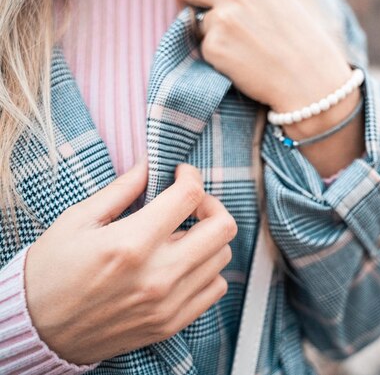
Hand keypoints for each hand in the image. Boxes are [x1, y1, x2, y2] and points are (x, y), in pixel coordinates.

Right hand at [25, 161, 236, 364]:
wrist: (39, 331)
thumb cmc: (52, 272)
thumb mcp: (78, 221)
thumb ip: (121, 190)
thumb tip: (150, 165)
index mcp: (131, 243)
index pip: (189, 196)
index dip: (191, 176)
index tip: (181, 174)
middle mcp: (157, 275)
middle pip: (223, 227)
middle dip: (211, 204)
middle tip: (191, 203)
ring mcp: (168, 303)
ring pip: (222, 256)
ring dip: (209, 238)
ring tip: (181, 236)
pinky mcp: (172, 323)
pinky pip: (216, 288)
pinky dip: (208, 270)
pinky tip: (185, 264)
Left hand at [173, 0, 352, 112]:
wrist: (312, 84)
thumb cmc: (304, 49)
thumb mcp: (281, 3)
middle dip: (186, 1)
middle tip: (202, 22)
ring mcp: (223, 19)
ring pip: (197, 24)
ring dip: (212, 38)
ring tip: (245, 53)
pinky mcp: (215, 46)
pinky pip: (204, 50)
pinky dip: (218, 61)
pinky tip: (244, 66)